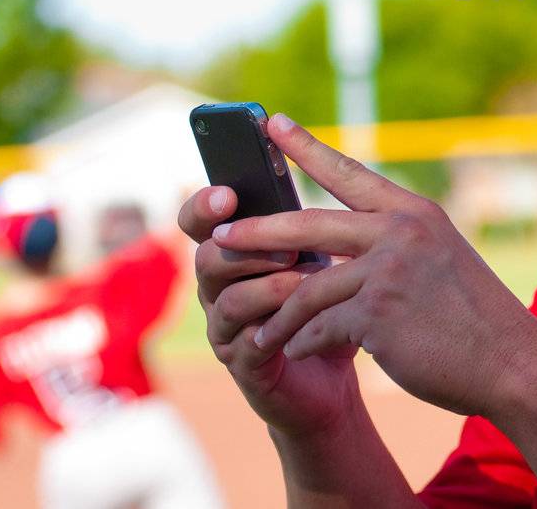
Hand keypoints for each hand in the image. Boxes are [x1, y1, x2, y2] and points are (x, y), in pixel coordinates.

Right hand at [177, 182, 362, 436]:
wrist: (337, 376)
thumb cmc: (330, 303)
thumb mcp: (326, 253)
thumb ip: (311, 218)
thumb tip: (315, 159)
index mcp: (236, 250)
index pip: (199, 219)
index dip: (204, 204)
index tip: (229, 191)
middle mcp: (218, 285)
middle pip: (205, 254)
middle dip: (243, 242)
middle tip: (285, 241)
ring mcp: (224, 325)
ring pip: (223, 294)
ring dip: (265, 281)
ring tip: (302, 275)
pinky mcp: (239, 361)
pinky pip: (241, 337)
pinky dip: (273, 322)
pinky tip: (302, 317)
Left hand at [209, 113, 536, 417]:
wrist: (511, 362)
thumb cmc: (475, 318)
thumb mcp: (441, 259)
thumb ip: (397, 243)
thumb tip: (344, 243)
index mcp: (416, 213)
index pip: (351, 172)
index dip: (307, 148)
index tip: (272, 123)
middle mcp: (401, 232)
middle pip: (309, 224)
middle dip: (259, 231)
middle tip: (220, 236)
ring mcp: (388, 272)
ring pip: (307, 287)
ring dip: (277, 312)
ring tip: (254, 327)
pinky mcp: (377, 315)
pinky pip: (320, 327)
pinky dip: (302, 341)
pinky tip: (293, 351)